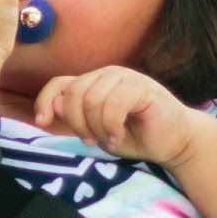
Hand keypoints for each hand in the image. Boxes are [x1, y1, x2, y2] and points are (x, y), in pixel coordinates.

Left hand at [34, 67, 200, 167]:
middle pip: (73, 93)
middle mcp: (107, 75)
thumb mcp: (98, 131)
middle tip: (91, 141)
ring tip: (110, 141)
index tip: (42, 123)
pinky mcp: (141, 87)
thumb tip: (54, 106)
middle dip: (77, 123)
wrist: (175, 142)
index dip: (45, 100)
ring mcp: (125, 77)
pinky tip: (118, 138)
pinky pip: (113, 105)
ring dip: (97, 128)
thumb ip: (76, 118)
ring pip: (91, 100)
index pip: (59, 83)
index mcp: (94, 83)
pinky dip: (111, 127)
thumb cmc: (136, 136)